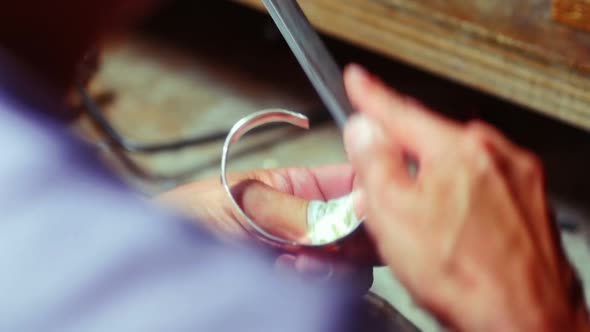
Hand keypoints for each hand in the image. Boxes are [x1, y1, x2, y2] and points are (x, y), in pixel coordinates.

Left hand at [156, 164, 372, 289]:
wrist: (158, 268)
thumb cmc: (186, 220)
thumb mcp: (241, 202)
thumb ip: (296, 207)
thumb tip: (353, 207)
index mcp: (300, 188)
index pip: (354, 184)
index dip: (371, 193)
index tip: (371, 208)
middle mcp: (310, 224)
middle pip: (364, 228)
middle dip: (352, 236)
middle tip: (325, 241)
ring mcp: (308, 259)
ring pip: (355, 264)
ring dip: (332, 264)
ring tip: (290, 261)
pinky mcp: (302, 290)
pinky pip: (335, 290)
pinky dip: (318, 284)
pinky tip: (286, 276)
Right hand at [342, 65, 589, 330]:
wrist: (527, 322)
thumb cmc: (467, 277)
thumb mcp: (395, 216)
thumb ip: (374, 163)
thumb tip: (364, 129)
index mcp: (458, 150)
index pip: (400, 111)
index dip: (370, 95)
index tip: (357, 80)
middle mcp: (494, 154)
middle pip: (431, 139)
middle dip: (402, 154)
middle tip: (383, 186)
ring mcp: (517, 177)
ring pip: (457, 165)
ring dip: (432, 181)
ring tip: (423, 225)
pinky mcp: (529, 203)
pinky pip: (481, 186)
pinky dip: (461, 199)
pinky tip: (454, 232)